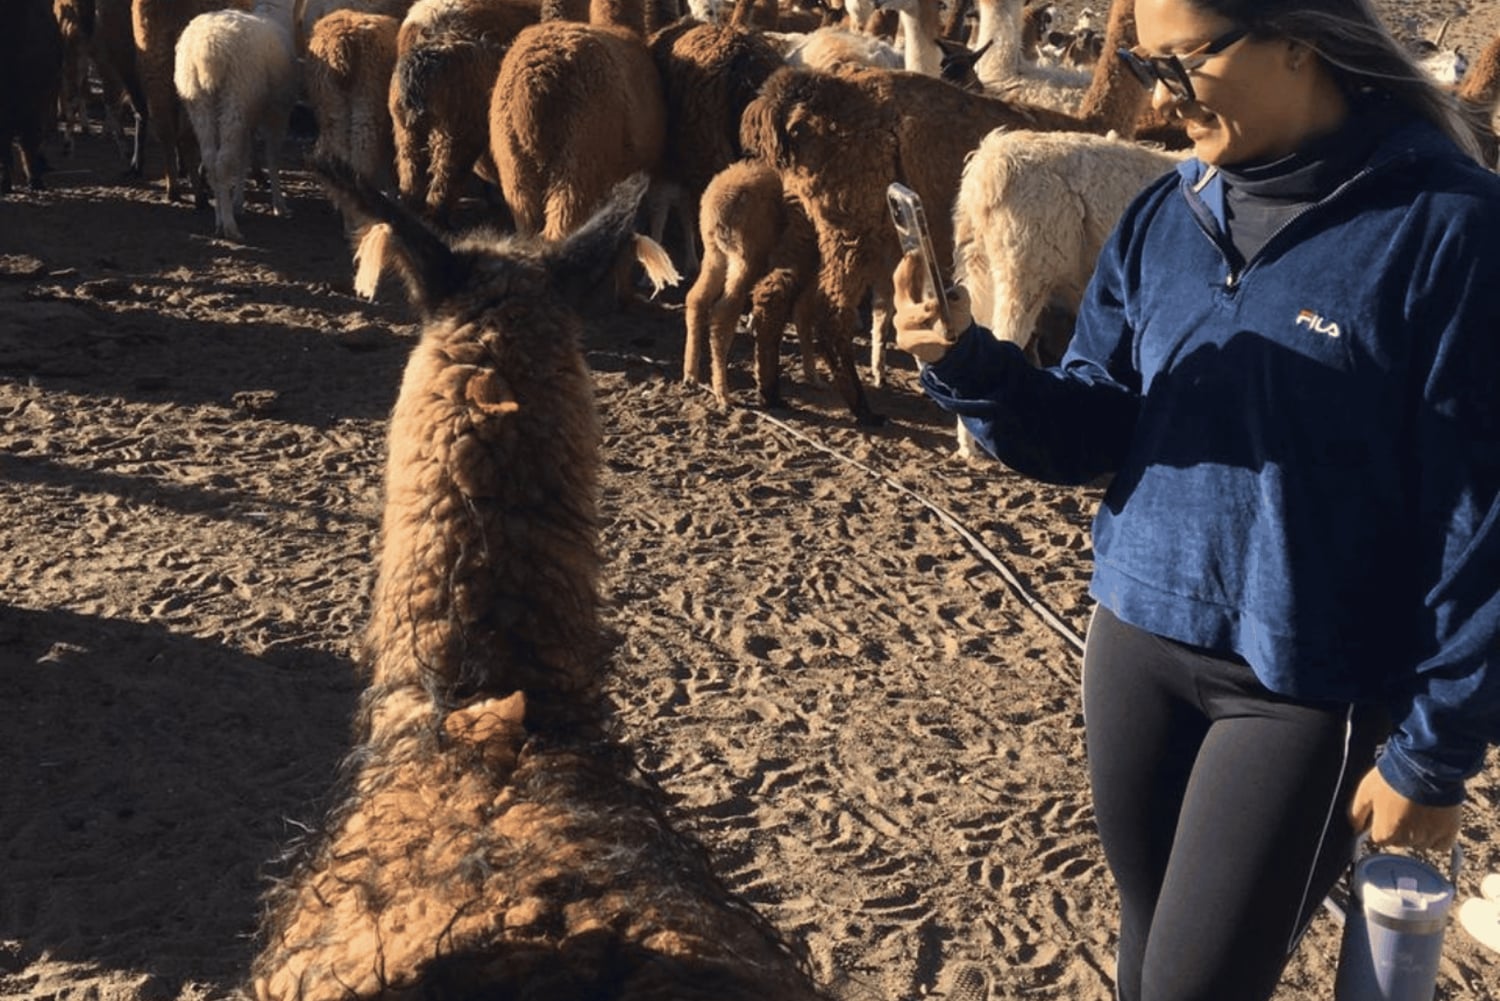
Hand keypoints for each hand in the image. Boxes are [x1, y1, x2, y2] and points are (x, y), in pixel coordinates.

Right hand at [892, 252, 971, 365]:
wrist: (953, 342)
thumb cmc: (952, 315)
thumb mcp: (960, 301)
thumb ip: (960, 293)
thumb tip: (954, 293)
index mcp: (910, 292)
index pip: (902, 277)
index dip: (906, 265)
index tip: (913, 253)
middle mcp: (902, 306)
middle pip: (902, 295)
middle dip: (912, 287)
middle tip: (930, 295)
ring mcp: (902, 325)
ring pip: (910, 317)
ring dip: (923, 313)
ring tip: (936, 310)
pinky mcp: (905, 341)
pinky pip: (917, 338)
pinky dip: (931, 337)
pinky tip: (943, 338)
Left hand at [1348, 765, 1462, 851]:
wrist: (1425, 765)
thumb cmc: (1393, 776)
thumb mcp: (1365, 790)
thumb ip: (1358, 813)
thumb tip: (1356, 828)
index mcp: (1386, 831)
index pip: (1380, 839)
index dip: (1382, 826)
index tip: (1386, 814)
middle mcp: (1408, 838)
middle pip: (1401, 841)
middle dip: (1400, 829)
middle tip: (1404, 808)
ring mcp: (1430, 836)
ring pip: (1421, 844)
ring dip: (1419, 833)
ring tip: (1420, 811)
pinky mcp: (1450, 831)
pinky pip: (1442, 845)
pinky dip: (1438, 838)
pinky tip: (1434, 822)